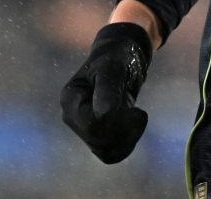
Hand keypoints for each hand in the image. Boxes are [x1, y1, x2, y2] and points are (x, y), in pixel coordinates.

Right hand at [60, 22, 152, 162]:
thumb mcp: (113, 68)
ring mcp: (83, 126)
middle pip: (98, 140)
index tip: (136, 109)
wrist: (122, 57)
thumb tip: (103, 114)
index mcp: (70, 99)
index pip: (92, 126)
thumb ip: (107, 88)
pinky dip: (126, 144)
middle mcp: (72, 116)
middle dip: (124, 129)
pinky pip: (109, 153)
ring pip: (105, 150)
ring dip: (127, 138)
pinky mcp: (96, 133)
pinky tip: (136, 126)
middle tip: (140, 113)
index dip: (117, 122)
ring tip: (138, 117)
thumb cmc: (116, 57)